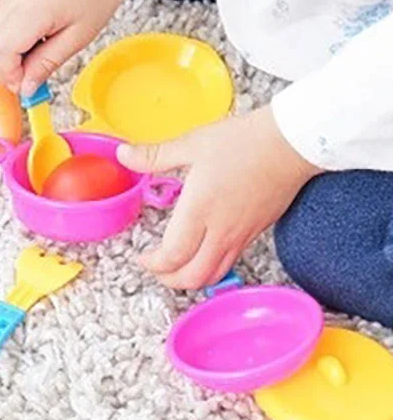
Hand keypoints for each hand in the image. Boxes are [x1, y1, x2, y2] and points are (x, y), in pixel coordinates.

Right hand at [0, 0, 145, 94]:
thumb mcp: (79, 36)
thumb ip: (47, 63)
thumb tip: (27, 87)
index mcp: (33, 9)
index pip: (1, 52)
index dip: (9, 75)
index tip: (25, 86)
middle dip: (0, 69)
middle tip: (24, 79)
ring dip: (0, 56)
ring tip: (28, 61)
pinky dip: (2, 41)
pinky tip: (25, 43)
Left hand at [119, 107, 319, 289]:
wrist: (294, 142)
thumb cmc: (246, 141)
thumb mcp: (193, 144)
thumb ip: (155, 156)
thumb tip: (124, 155)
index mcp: (199, 210)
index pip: (172, 256)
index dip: (152, 264)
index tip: (141, 256)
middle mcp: (221, 230)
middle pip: (192, 277)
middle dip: (168, 279)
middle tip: (155, 266)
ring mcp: (241, 235)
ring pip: (214, 275)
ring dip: (190, 278)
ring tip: (176, 264)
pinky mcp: (257, 232)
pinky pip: (231, 261)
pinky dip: (211, 266)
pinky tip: (202, 250)